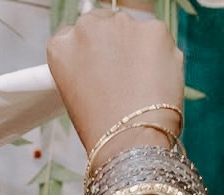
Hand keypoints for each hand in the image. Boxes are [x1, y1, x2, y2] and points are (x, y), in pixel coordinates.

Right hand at [47, 5, 184, 159]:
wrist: (129, 141)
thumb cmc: (102, 128)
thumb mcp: (75, 94)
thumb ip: (86, 66)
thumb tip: (109, 56)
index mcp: (61, 45)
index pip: (76, 35)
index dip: (92, 54)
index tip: (100, 71)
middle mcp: (87, 27)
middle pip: (104, 25)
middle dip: (114, 45)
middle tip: (124, 79)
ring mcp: (122, 24)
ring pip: (134, 31)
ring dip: (139, 49)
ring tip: (141, 86)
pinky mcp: (154, 30)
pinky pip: (159, 39)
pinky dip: (162, 57)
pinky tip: (157, 82)